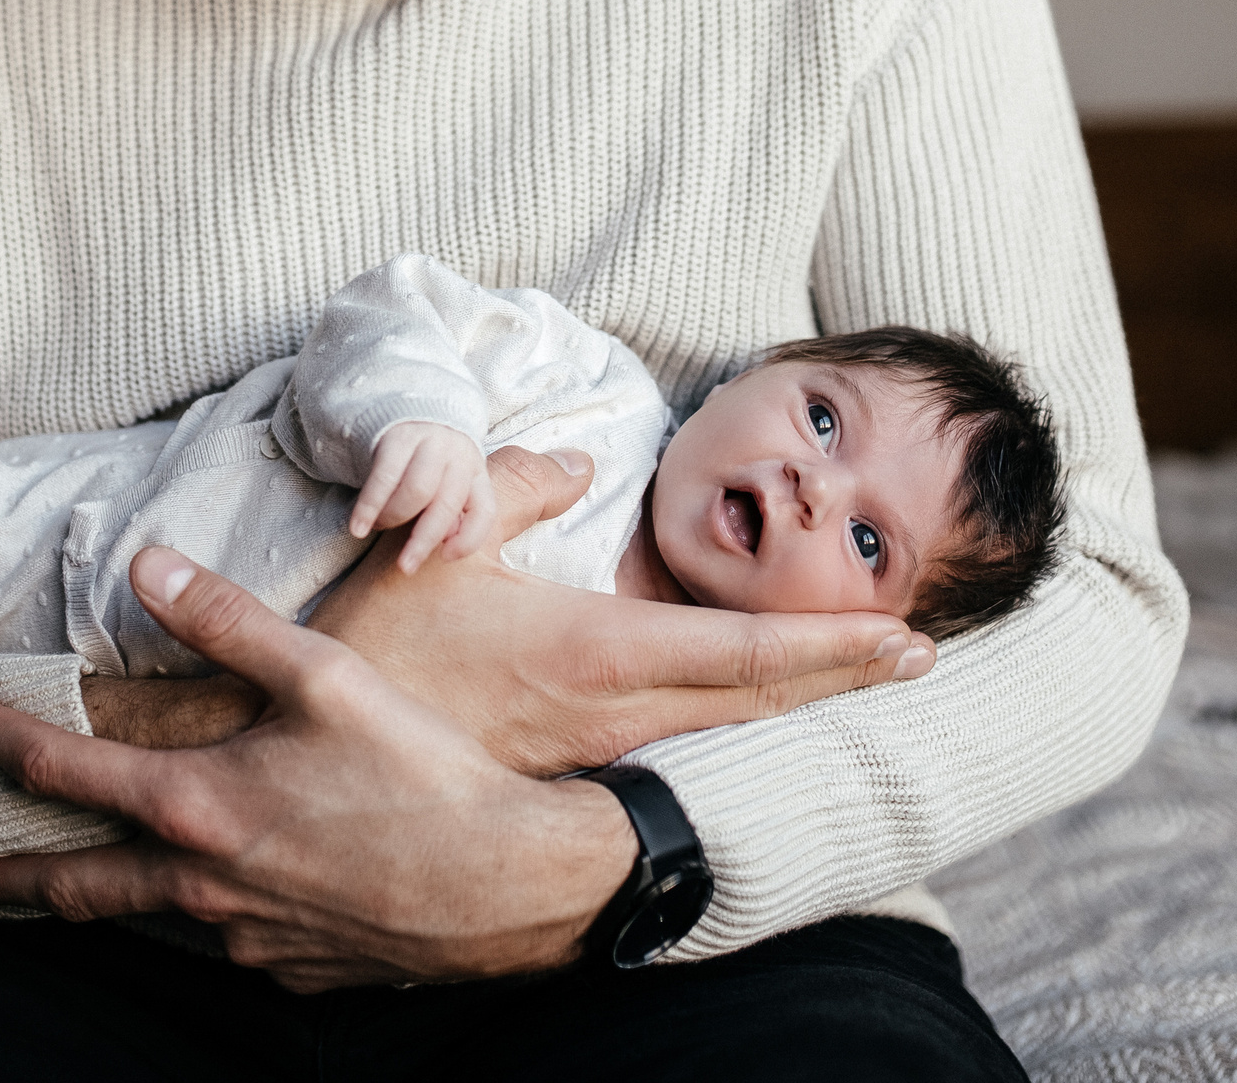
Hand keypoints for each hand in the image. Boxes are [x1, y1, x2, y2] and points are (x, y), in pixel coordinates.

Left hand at [0, 546, 633, 989]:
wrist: (510, 883)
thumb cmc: (421, 771)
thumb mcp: (321, 674)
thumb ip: (224, 620)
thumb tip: (145, 564)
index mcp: (197, 806)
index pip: (61, 772)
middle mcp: (204, 885)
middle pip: (75, 884)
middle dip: (6, 876)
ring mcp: (247, 937)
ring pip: (157, 914)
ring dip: (111, 893)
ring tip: (83, 878)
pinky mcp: (293, 969)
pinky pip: (233, 937)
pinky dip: (215, 907)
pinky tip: (241, 884)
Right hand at [309, 445, 933, 776]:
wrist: (316, 758)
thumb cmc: (374, 651)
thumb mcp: (440, 545)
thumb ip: (514, 489)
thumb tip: (578, 467)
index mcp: (594, 654)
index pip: (742, 654)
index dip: (832, 647)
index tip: (907, 639)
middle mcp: (614, 714)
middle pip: (759, 700)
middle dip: (844, 675)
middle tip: (921, 657)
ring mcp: (598, 752)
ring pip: (726, 727)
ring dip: (800, 698)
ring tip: (862, 673)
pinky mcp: (576, 769)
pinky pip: (685, 743)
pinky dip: (741, 719)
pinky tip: (760, 710)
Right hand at [350, 421, 495, 572]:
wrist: (406, 415)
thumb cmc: (428, 466)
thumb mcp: (447, 487)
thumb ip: (450, 515)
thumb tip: (445, 544)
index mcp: (477, 472)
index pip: (484, 510)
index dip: (469, 540)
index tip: (446, 559)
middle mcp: (459, 455)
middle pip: (446, 504)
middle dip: (424, 540)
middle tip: (405, 566)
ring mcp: (430, 442)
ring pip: (417, 491)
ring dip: (394, 519)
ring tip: (378, 528)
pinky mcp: (398, 436)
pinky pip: (383, 477)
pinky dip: (369, 507)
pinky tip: (357, 528)